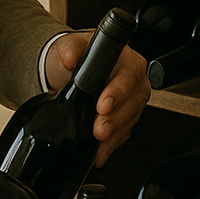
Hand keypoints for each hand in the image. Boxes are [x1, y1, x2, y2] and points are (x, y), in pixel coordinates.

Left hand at [46, 31, 150, 167]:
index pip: (129, 76)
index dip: (118, 93)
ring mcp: (130, 102)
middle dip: (115, 119)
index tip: (102, 106)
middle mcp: (133, 81)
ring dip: (114, 135)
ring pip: (129, 121)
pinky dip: (110, 145)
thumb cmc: (75, 56)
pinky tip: (99, 152)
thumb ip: (70, 49)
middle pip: (133, 103)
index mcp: (126, 60)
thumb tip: (69, 58)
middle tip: (100, 130)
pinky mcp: (124, 119)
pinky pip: (122, 134)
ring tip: (99, 142)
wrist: (66, 72)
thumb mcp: (69, 46)